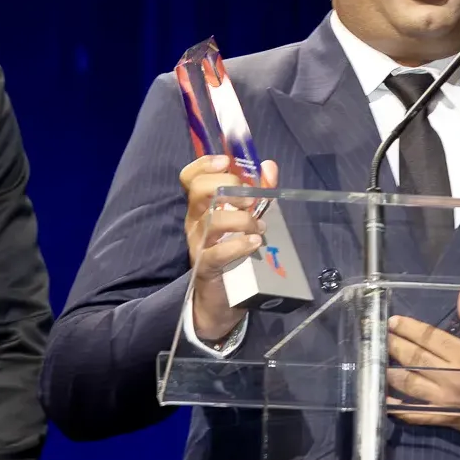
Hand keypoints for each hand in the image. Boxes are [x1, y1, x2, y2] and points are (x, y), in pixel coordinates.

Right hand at [180, 155, 278, 341]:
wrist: (222, 297)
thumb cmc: (233, 252)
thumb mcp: (246, 218)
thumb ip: (258, 191)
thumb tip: (268, 166)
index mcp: (202, 206)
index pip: (191, 178)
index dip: (204, 165)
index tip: (226, 162)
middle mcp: (195, 221)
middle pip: (198, 192)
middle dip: (228, 187)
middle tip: (250, 199)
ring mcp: (198, 244)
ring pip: (211, 221)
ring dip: (241, 219)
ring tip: (259, 226)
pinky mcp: (206, 266)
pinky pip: (217, 253)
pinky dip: (238, 245)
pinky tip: (254, 243)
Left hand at [385, 290, 459, 438]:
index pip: (429, 337)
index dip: (409, 328)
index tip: (393, 321)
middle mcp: (450, 376)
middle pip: (414, 357)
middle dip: (394, 344)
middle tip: (380, 336)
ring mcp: (444, 399)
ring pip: (408, 383)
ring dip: (390, 371)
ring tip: (377, 361)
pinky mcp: (443, 417)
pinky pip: (415, 413)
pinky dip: (397, 408)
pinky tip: (384, 398)